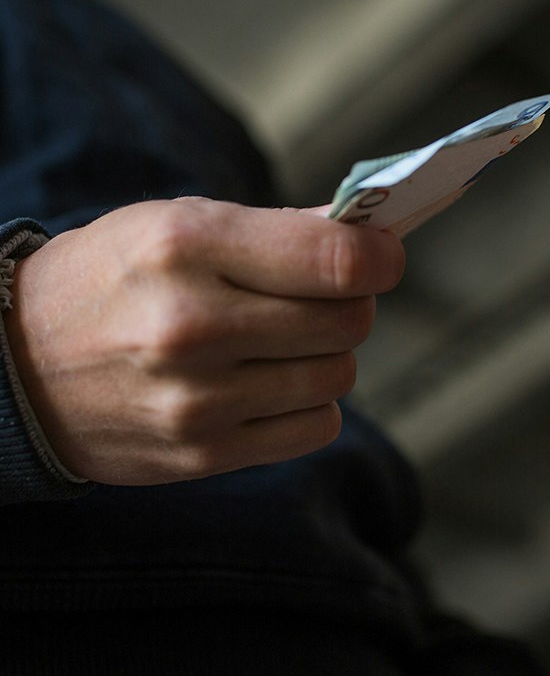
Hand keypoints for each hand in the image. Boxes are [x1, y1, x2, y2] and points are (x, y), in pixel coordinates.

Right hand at [4, 198, 404, 484]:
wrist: (16, 370)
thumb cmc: (111, 280)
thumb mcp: (179, 223)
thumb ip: (279, 229)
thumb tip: (369, 234)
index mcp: (188, 246)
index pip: (337, 260)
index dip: (382, 257)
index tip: (385, 255)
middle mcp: (194, 325)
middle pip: (349, 319)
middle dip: (352, 302)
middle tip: (325, 295)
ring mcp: (198, 398)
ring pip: (339, 375)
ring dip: (329, 355)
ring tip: (285, 341)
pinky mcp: (202, 452)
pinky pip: (316, 427)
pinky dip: (310, 404)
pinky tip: (271, 384)